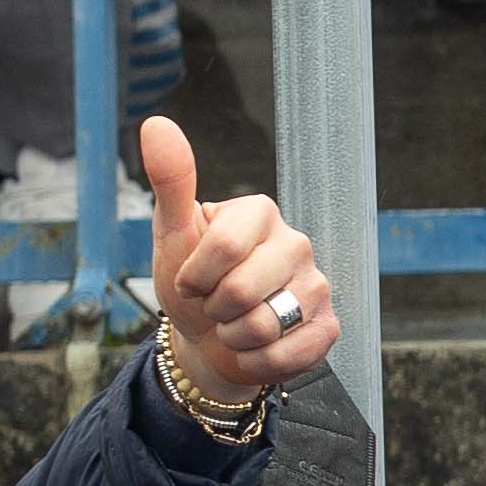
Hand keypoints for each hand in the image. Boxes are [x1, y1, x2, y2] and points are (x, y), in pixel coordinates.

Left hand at [142, 118, 338, 405]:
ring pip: (263, 326)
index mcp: (261, 214)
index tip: (190, 280)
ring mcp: (318, 287)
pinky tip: (255, 348)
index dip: (194, 276)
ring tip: (235, 326)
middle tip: (215, 305)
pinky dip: (257, 362)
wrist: (209, 339)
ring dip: (233, 338)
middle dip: (213, 310)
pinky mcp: (329, 327)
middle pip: (240, 291)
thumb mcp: (173, 233)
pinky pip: (286, 355)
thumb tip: (157, 124)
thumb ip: (171, 180)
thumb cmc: (191, 283)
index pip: (223, 247)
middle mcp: (298, 244)